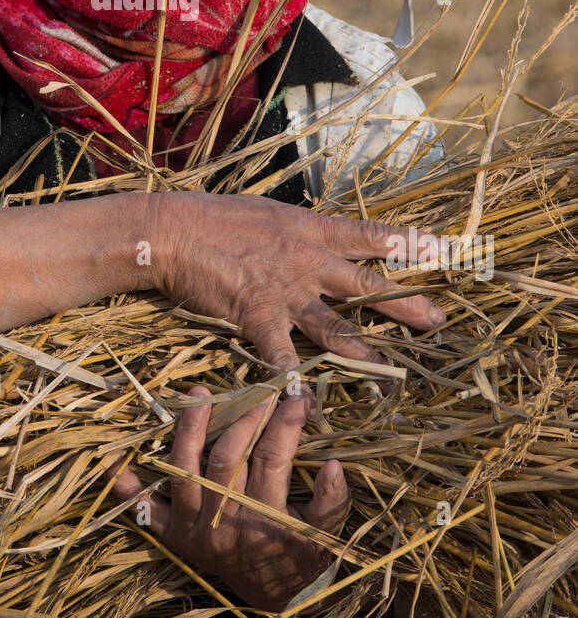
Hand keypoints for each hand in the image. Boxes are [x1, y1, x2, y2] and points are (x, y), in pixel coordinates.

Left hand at [111, 385, 349, 612]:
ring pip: (185, 472)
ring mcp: (194, 529)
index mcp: (267, 521)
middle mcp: (225, 524)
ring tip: (198, 395)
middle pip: (226, 458)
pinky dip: (127, 487)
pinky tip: (113, 461)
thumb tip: (332, 465)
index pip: (275, 458)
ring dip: (188, 431)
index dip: (285, 423)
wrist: (271, 596)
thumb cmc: (299, 554)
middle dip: (241, 417)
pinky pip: (145, 511)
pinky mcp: (173, 535)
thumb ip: (331, 501)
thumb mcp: (325, 534)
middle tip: (255, 389)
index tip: (296, 394)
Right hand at [153, 192, 446, 370]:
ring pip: (334, 324)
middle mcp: (306, 259)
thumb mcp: (266, 214)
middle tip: (437, 320)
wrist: (173, 229)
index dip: (408, 243)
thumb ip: (294, 231)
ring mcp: (284, 290)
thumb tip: (311, 236)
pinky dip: (293, 380)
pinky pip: (280, 355)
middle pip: (366, 284)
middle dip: (404, 304)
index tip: (444, 249)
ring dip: (362, 350)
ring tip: (388, 371)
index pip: (369, 235)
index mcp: (310, 230)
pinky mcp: (256, 315)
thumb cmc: (214, 217)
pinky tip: (307, 403)